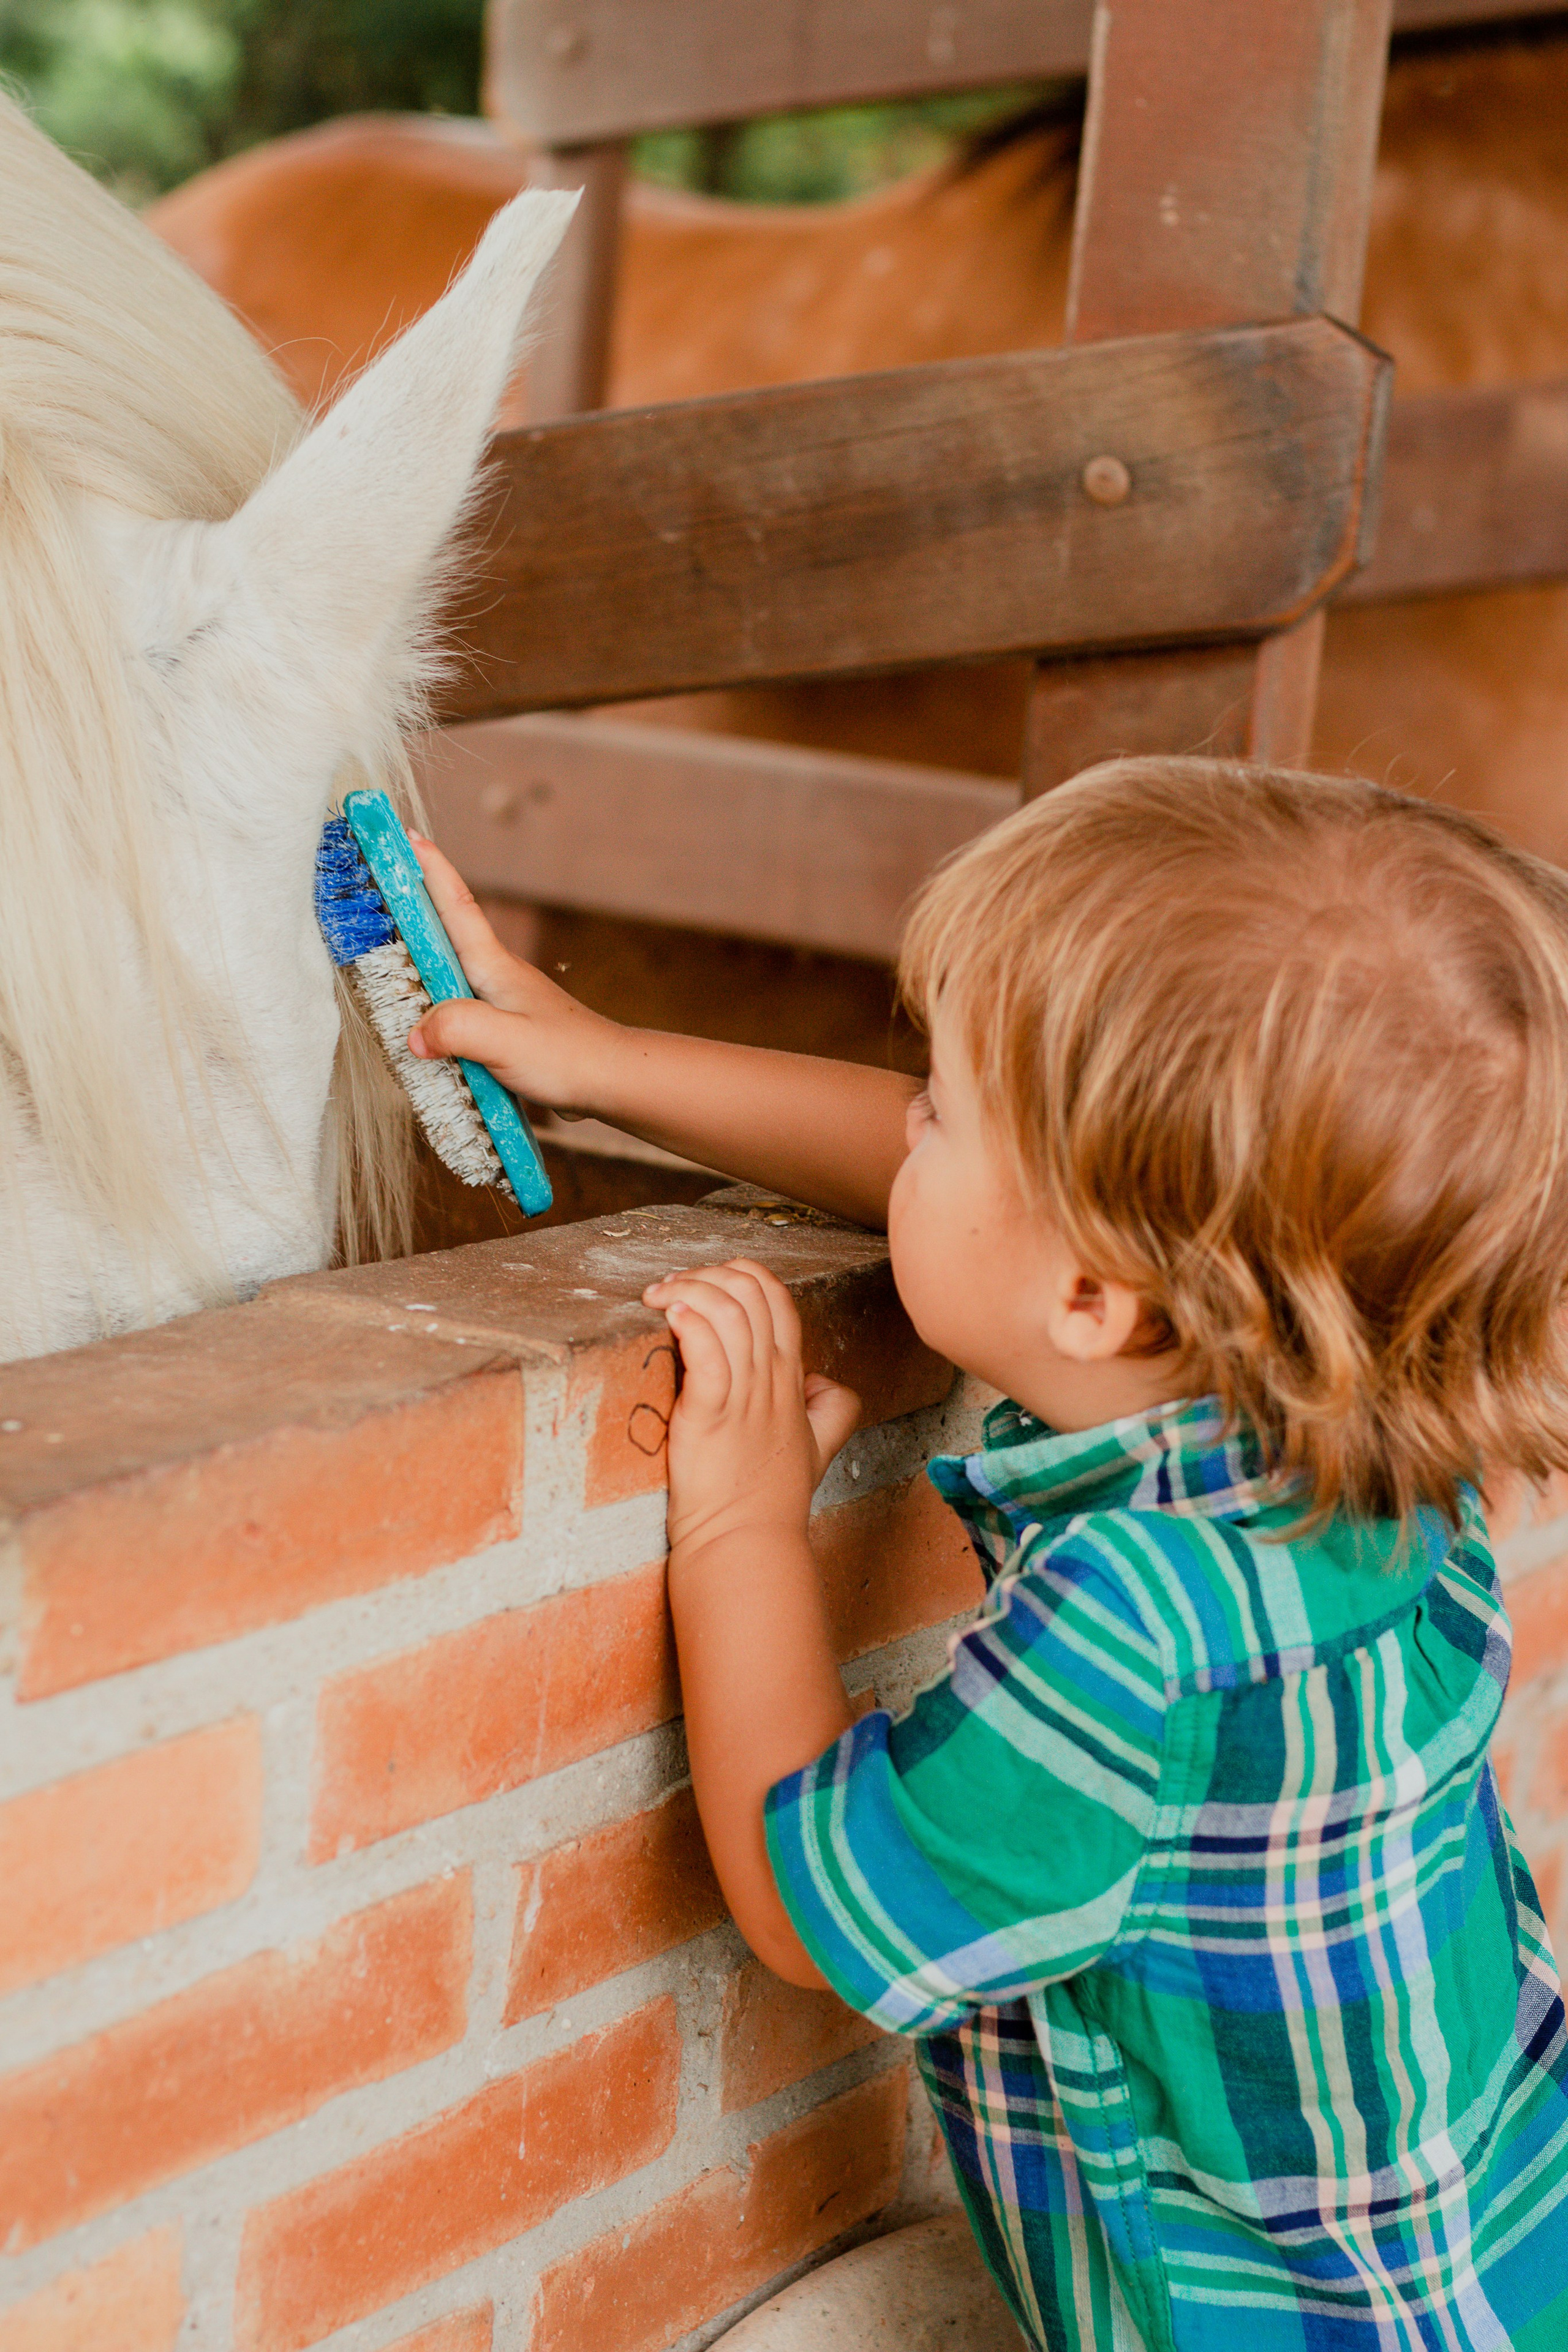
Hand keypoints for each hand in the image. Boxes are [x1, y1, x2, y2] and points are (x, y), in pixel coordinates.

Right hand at [404, 833, 617, 1108]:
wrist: (612, 1079)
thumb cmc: (569, 1055)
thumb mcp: (507, 1040)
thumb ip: (458, 1029)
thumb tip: (417, 1034)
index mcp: (493, 966)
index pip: (456, 905)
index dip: (430, 870)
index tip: (406, 835)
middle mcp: (494, 976)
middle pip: (444, 933)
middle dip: (412, 905)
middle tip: (378, 882)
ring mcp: (500, 1001)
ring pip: (448, 973)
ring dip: (418, 958)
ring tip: (384, 948)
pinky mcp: (504, 1029)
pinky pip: (459, 1009)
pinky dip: (435, 1005)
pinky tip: (423, 1020)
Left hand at [643, 1258, 860, 1559]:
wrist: (747, 1544)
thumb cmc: (771, 1501)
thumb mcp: (818, 1448)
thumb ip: (832, 1411)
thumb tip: (823, 1383)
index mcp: (791, 1379)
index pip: (777, 1299)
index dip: (742, 1274)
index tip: (704, 1284)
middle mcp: (771, 1380)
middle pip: (750, 1293)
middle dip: (706, 1274)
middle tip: (669, 1288)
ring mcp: (743, 1398)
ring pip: (728, 1313)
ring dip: (690, 1290)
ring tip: (659, 1296)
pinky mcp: (709, 1417)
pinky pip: (706, 1354)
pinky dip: (689, 1324)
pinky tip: (669, 1313)